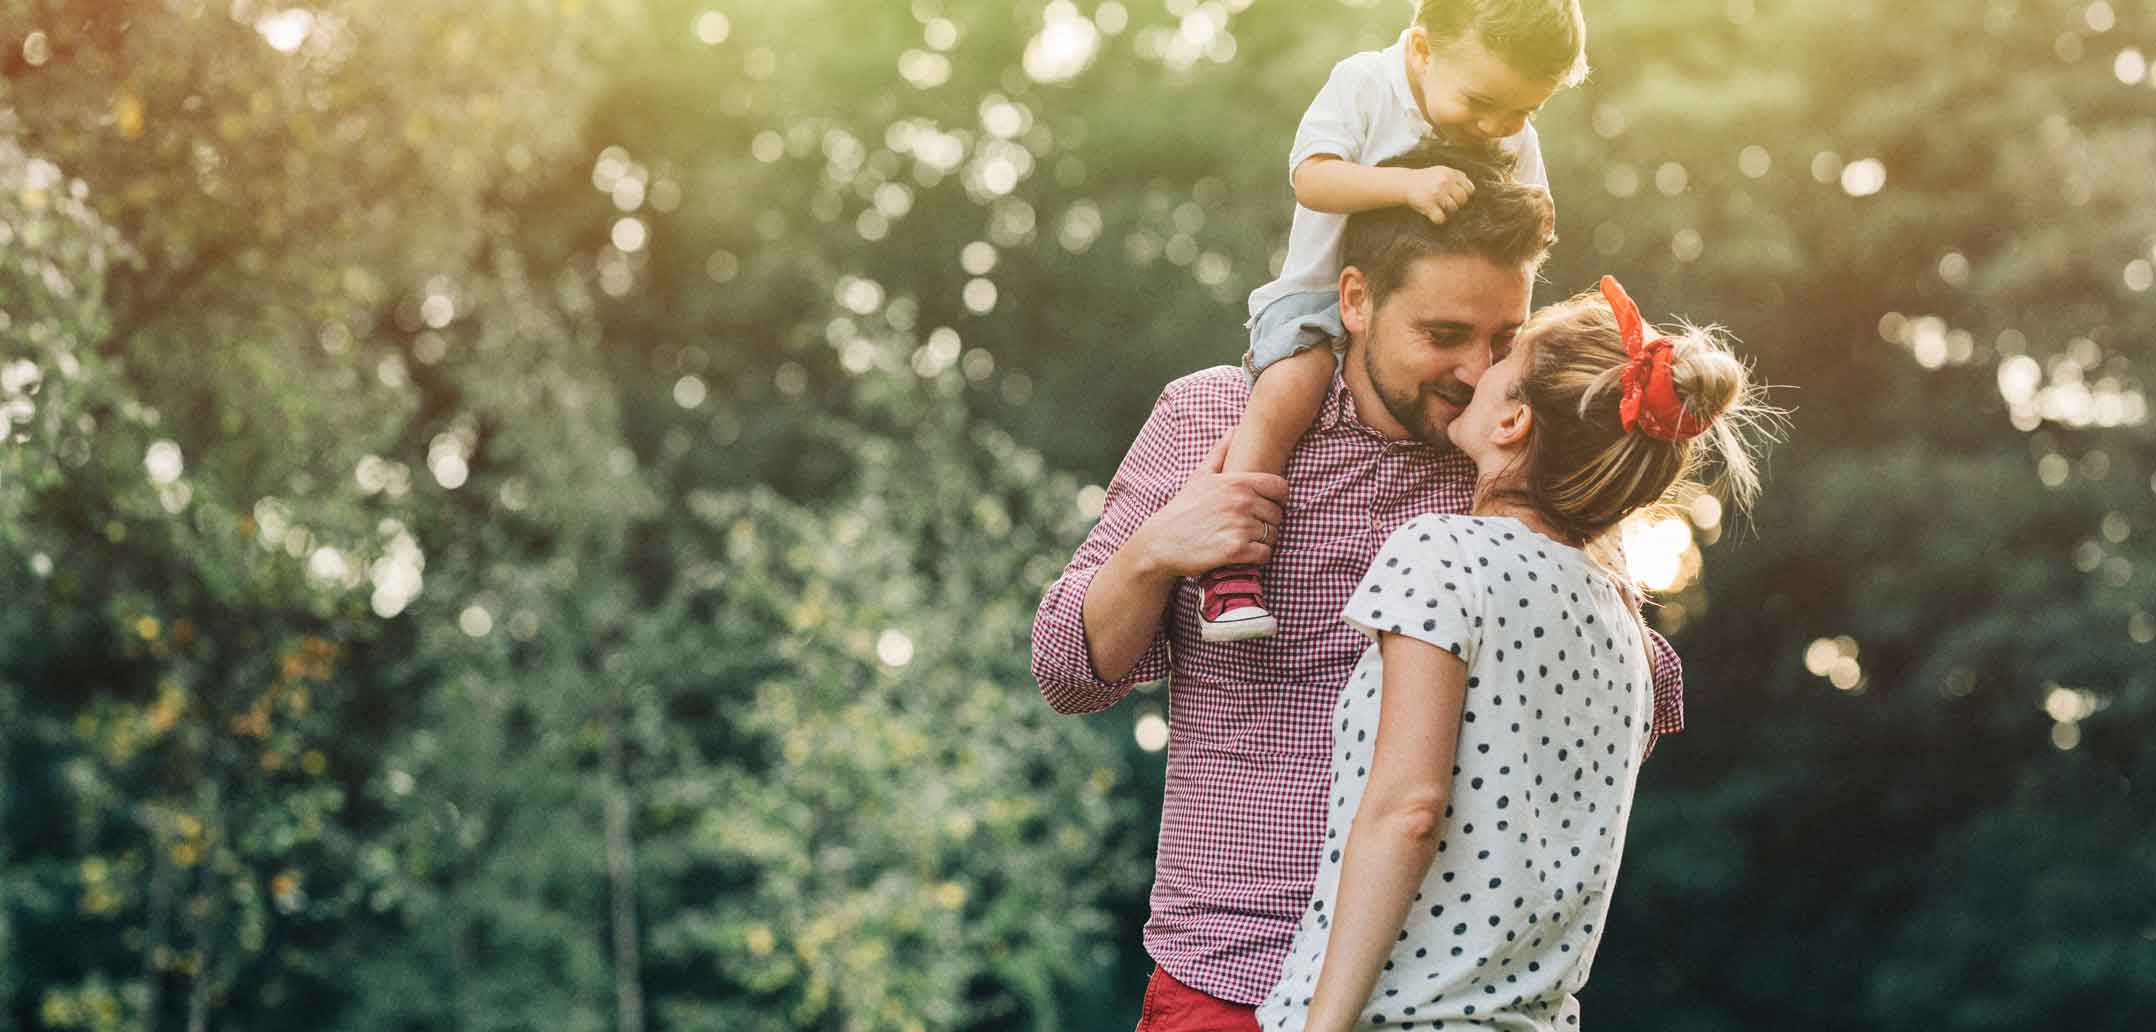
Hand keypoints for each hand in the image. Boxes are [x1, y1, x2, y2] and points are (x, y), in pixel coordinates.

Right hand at [1133, 431, 1288, 578]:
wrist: (1161, 542)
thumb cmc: (1182, 509)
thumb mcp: (1200, 477)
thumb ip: (1220, 453)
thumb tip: (1234, 430)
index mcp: (1237, 482)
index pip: (1280, 487)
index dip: (1278, 498)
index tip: (1267, 506)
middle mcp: (1241, 502)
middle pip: (1277, 514)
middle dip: (1268, 522)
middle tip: (1250, 528)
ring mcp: (1239, 526)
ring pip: (1273, 535)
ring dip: (1263, 541)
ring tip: (1245, 540)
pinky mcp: (1236, 551)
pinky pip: (1265, 554)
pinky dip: (1258, 557)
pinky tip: (1243, 554)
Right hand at [1402, 164, 1473, 224]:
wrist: (1405, 183)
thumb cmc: (1426, 179)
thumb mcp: (1441, 171)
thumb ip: (1457, 176)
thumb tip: (1471, 188)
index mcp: (1449, 173)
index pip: (1469, 189)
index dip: (1465, 195)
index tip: (1456, 197)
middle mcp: (1444, 182)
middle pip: (1463, 199)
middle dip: (1457, 204)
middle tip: (1448, 204)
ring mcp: (1436, 193)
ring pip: (1453, 209)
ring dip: (1448, 211)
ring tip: (1441, 208)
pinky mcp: (1427, 205)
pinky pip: (1441, 218)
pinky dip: (1439, 219)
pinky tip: (1435, 215)